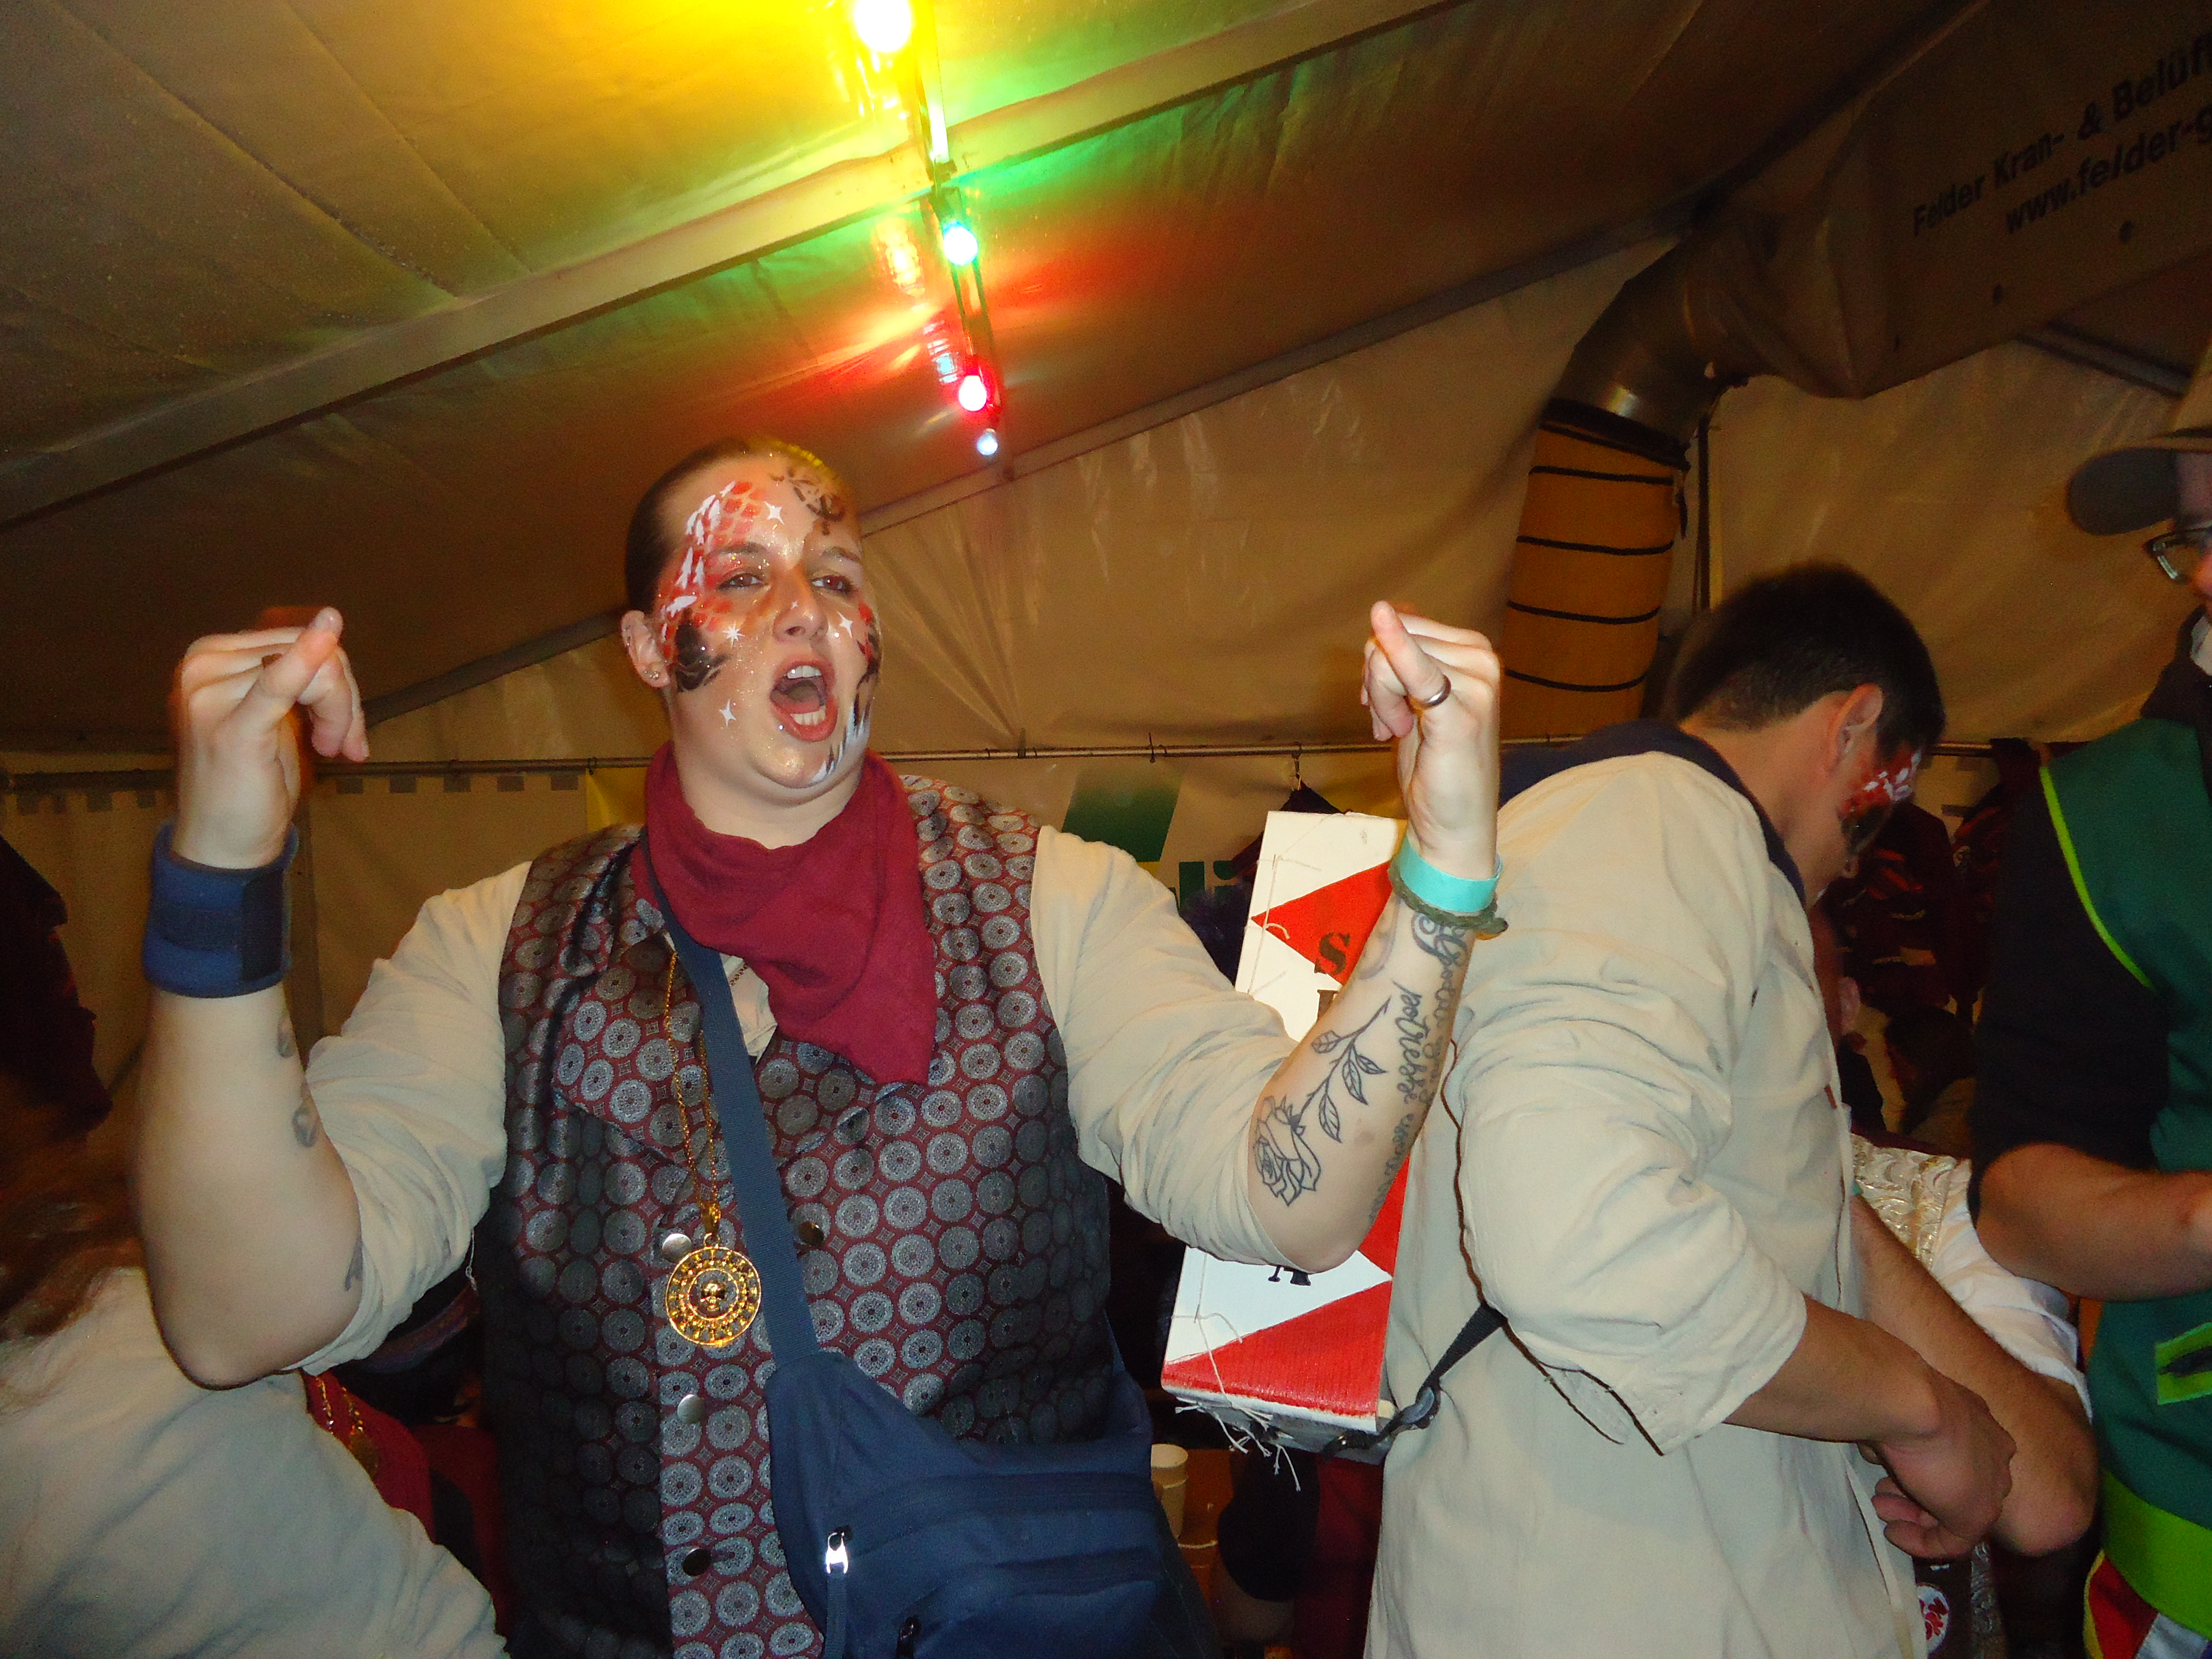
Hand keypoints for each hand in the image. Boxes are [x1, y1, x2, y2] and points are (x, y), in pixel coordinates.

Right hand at [172, 608, 367, 867]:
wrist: (222, 841)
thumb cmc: (250, 778)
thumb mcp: (277, 715)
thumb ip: (297, 673)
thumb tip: (331, 624)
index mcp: (210, 656)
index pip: (291, 638)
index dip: (333, 675)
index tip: (345, 725)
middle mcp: (202, 665)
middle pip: (304, 648)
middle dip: (341, 696)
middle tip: (345, 743)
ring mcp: (209, 694)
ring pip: (312, 672)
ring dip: (340, 713)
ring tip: (334, 748)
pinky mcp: (231, 727)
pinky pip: (279, 684)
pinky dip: (306, 662)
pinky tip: (328, 637)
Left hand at [1360, 601, 1499, 880]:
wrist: (1455, 822)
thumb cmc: (1434, 762)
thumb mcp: (1413, 700)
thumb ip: (1402, 659)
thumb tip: (1384, 611)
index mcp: (1473, 649)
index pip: (1404, 624)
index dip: (1379, 661)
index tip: (1385, 704)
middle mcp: (1481, 659)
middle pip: (1392, 638)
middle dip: (1377, 681)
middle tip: (1392, 724)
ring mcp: (1477, 684)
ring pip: (1388, 661)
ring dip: (1381, 701)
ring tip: (1400, 732)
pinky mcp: (1462, 713)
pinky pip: (1416, 672)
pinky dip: (1395, 654)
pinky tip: (1381, 624)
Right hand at [1869, 1370, 2012, 1557]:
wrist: (1914, 1405)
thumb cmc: (1903, 1399)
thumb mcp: (1903, 1417)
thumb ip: (1904, 1438)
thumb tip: (1886, 1450)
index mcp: (1981, 1423)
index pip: (1956, 1459)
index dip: (1919, 1471)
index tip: (1888, 1476)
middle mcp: (1994, 1452)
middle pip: (1955, 1487)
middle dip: (1913, 1496)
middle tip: (1881, 1498)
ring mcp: (1991, 1486)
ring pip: (1953, 1512)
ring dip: (1913, 1517)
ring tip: (1881, 1510)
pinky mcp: (1978, 1516)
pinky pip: (1953, 1541)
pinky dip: (1923, 1543)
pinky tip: (1895, 1533)